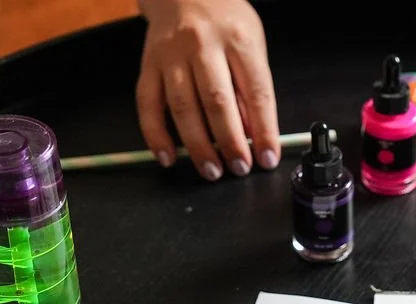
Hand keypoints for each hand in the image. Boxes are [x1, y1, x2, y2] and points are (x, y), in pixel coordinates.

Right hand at [136, 0, 280, 179]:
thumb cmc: (224, 21)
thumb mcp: (252, 45)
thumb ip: (252, 88)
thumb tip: (254, 134)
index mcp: (238, 41)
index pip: (256, 92)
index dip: (264, 130)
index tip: (267, 157)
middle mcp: (202, 45)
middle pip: (217, 101)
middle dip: (230, 142)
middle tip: (239, 168)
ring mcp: (171, 55)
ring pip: (183, 107)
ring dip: (198, 145)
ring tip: (211, 171)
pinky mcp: (148, 64)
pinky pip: (148, 103)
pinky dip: (156, 134)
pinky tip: (168, 157)